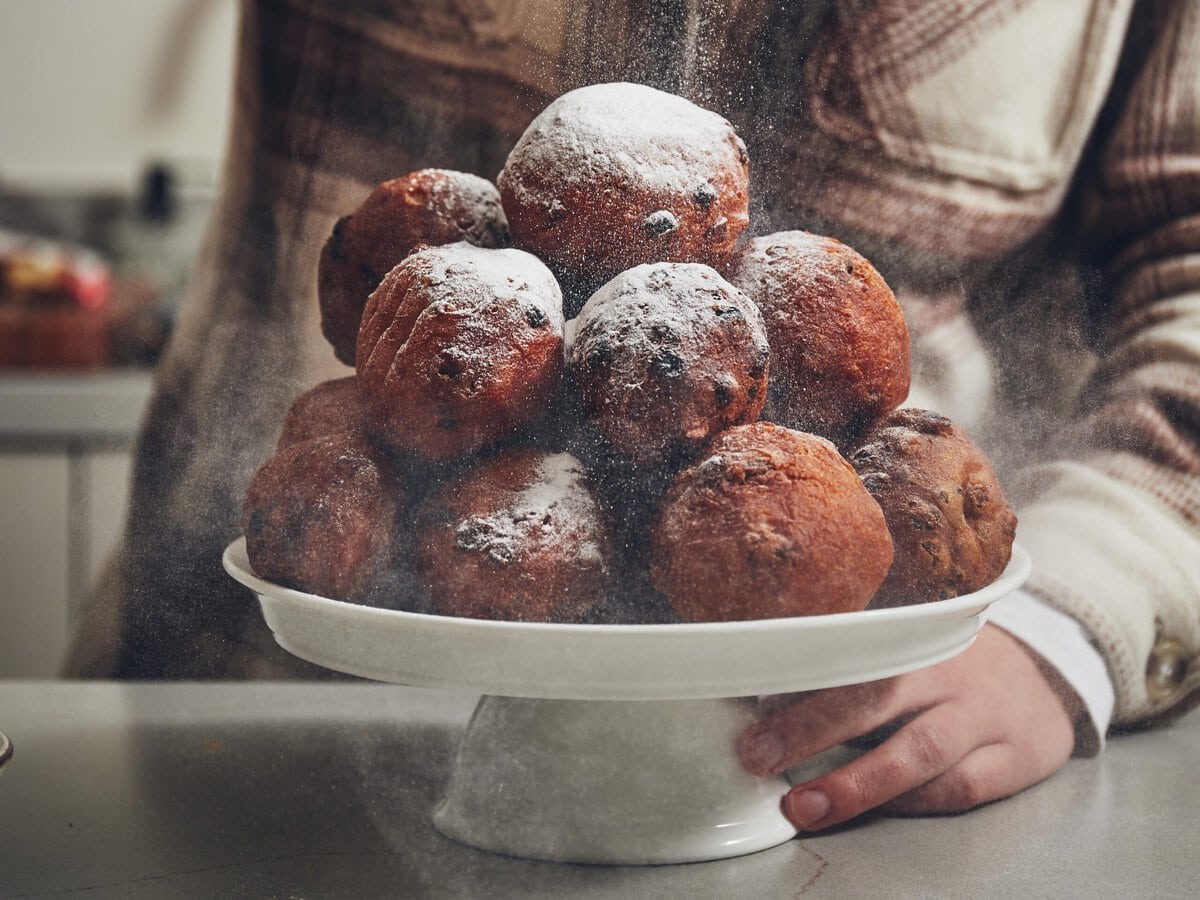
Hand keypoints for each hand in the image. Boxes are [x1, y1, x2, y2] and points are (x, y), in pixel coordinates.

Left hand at [737, 624, 1080, 829]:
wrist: (1049, 675)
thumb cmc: (952, 661)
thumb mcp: (907, 639)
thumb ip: (851, 656)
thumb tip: (763, 685)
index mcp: (913, 631)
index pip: (849, 646)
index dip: (796, 672)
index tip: (747, 693)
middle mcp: (948, 670)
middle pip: (876, 696)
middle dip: (809, 729)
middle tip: (757, 755)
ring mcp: (983, 715)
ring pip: (919, 750)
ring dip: (857, 783)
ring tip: (804, 808)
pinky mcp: (1014, 759)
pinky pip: (958, 788)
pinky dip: (912, 803)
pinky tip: (874, 813)